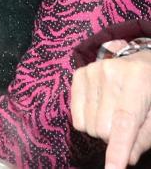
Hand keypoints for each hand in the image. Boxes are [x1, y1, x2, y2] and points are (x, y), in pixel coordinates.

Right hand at [72, 51, 150, 168]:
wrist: (142, 62)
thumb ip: (145, 137)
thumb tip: (127, 159)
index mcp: (138, 81)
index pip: (125, 123)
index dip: (119, 150)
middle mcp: (111, 73)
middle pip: (103, 128)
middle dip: (114, 138)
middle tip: (126, 127)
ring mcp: (92, 72)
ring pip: (88, 126)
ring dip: (101, 130)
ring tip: (113, 115)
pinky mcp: (79, 75)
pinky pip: (76, 118)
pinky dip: (88, 122)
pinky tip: (100, 109)